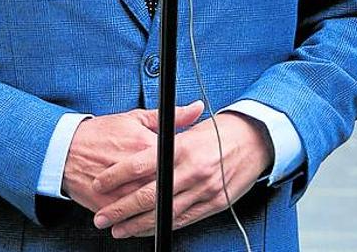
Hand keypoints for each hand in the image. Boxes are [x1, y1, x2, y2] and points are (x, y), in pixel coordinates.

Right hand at [61, 101, 202, 212]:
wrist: (66, 149)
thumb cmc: (102, 133)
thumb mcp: (135, 118)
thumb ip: (170, 117)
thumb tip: (198, 109)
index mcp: (145, 145)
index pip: (178, 161)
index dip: (191, 168)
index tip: (197, 171)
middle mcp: (135, 169)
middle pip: (167, 188)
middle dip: (181, 194)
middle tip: (188, 194)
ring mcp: (121, 189)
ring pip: (151, 208)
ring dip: (164, 212)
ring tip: (171, 211)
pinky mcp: (108, 204)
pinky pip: (131, 220)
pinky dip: (141, 224)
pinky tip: (149, 222)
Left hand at [90, 111, 271, 238]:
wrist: (256, 140)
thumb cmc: (221, 131)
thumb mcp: (190, 127)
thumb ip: (161, 137)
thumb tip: (134, 149)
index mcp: (181, 148)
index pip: (139, 165)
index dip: (115, 177)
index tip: (99, 183)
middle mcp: (191, 171)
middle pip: (147, 196)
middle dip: (120, 209)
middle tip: (102, 217)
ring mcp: (203, 190)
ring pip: (163, 213)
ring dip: (137, 224)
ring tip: (118, 229)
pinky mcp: (213, 204)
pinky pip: (182, 220)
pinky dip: (162, 226)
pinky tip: (147, 229)